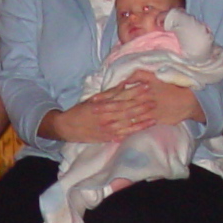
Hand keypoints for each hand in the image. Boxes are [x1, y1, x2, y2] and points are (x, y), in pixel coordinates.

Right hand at [49, 78, 168, 144]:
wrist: (67, 128)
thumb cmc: (80, 111)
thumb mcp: (93, 99)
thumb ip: (109, 93)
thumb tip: (124, 84)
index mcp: (103, 106)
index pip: (123, 98)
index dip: (136, 92)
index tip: (147, 86)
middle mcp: (107, 118)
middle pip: (128, 111)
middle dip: (142, 105)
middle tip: (155, 99)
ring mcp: (108, 129)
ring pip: (128, 124)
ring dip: (142, 119)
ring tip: (155, 114)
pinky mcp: (108, 138)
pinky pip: (125, 135)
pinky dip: (135, 131)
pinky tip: (145, 127)